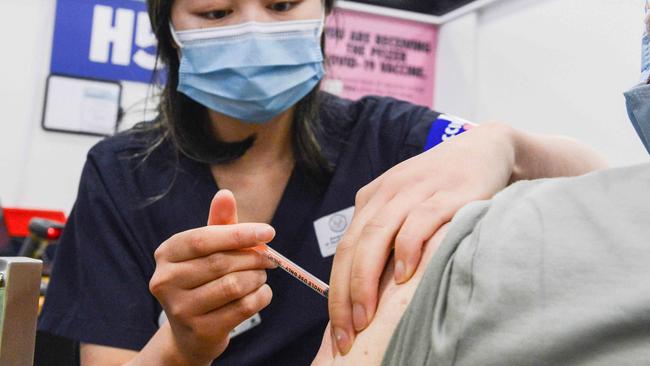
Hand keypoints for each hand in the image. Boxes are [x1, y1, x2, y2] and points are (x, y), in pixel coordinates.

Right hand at [149, 190, 276, 363]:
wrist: (192, 332)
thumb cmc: (204, 280)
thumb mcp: (209, 250)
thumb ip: (220, 223)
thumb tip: (225, 194)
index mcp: (167, 253)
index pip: (204, 239)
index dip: (239, 234)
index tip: (268, 231)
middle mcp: (165, 281)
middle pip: (221, 262)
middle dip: (253, 258)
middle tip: (269, 258)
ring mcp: (180, 309)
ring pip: (234, 286)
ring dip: (257, 278)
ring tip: (261, 276)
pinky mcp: (200, 331)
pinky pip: (242, 308)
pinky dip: (260, 297)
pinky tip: (260, 293)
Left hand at [328, 123, 515, 353]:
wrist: (484, 149)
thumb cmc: (443, 187)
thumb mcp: (407, 206)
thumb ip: (388, 237)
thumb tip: (370, 291)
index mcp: (372, 199)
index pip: (344, 249)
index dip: (336, 291)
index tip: (337, 329)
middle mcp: (386, 193)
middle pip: (354, 246)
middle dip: (345, 294)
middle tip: (346, 334)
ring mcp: (414, 190)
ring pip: (377, 236)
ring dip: (367, 279)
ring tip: (366, 316)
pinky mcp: (445, 193)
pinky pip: (418, 221)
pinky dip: (407, 248)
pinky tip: (403, 276)